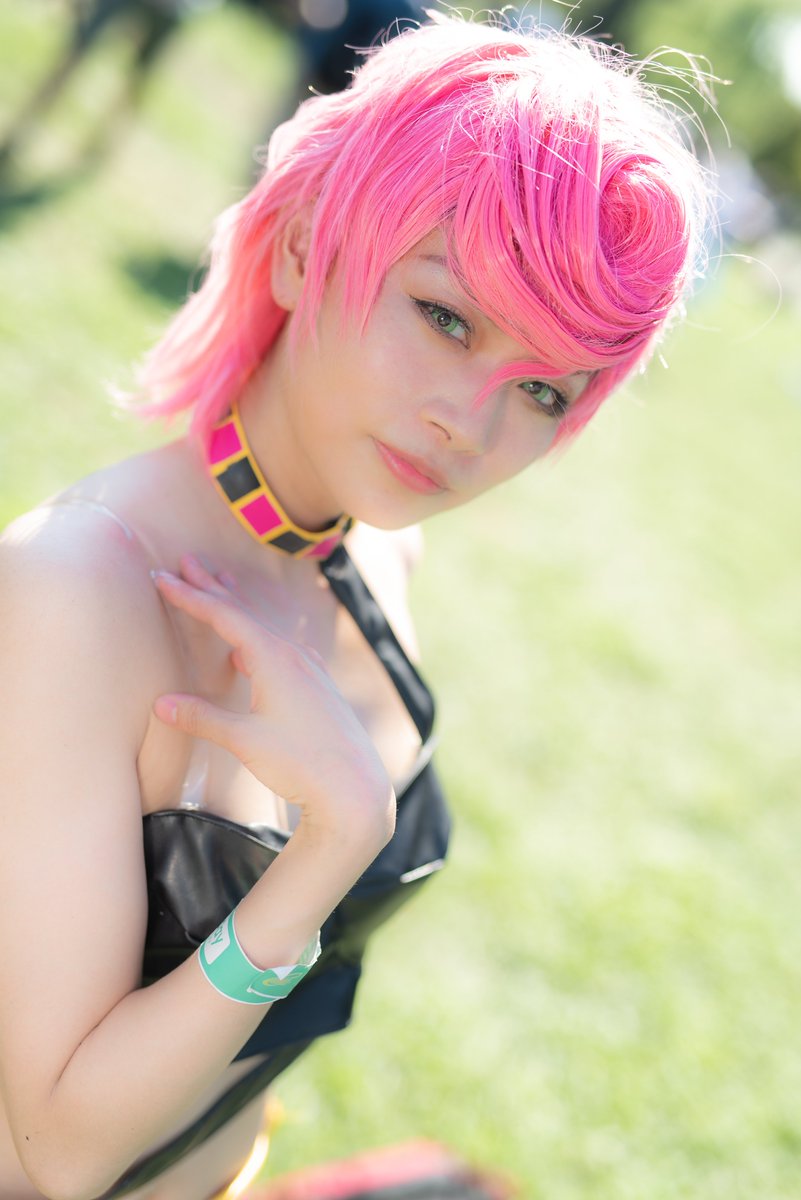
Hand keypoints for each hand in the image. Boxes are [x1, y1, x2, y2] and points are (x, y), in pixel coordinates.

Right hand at [152, 557, 393, 839]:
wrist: (355, 788)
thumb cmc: (301, 763)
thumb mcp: (245, 740)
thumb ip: (203, 717)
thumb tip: (160, 703)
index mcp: (274, 659)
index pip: (224, 617)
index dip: (190, 597)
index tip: (162, 577)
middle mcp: (294, 655)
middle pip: (245, 612)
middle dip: (213, 587)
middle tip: (187, 560)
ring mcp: (310, 670)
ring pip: (265, 627)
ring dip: (238, 607)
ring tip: (220, 586)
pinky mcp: (317, 688)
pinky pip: (281, 648)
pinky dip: (258, 636)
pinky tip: (252, 651)